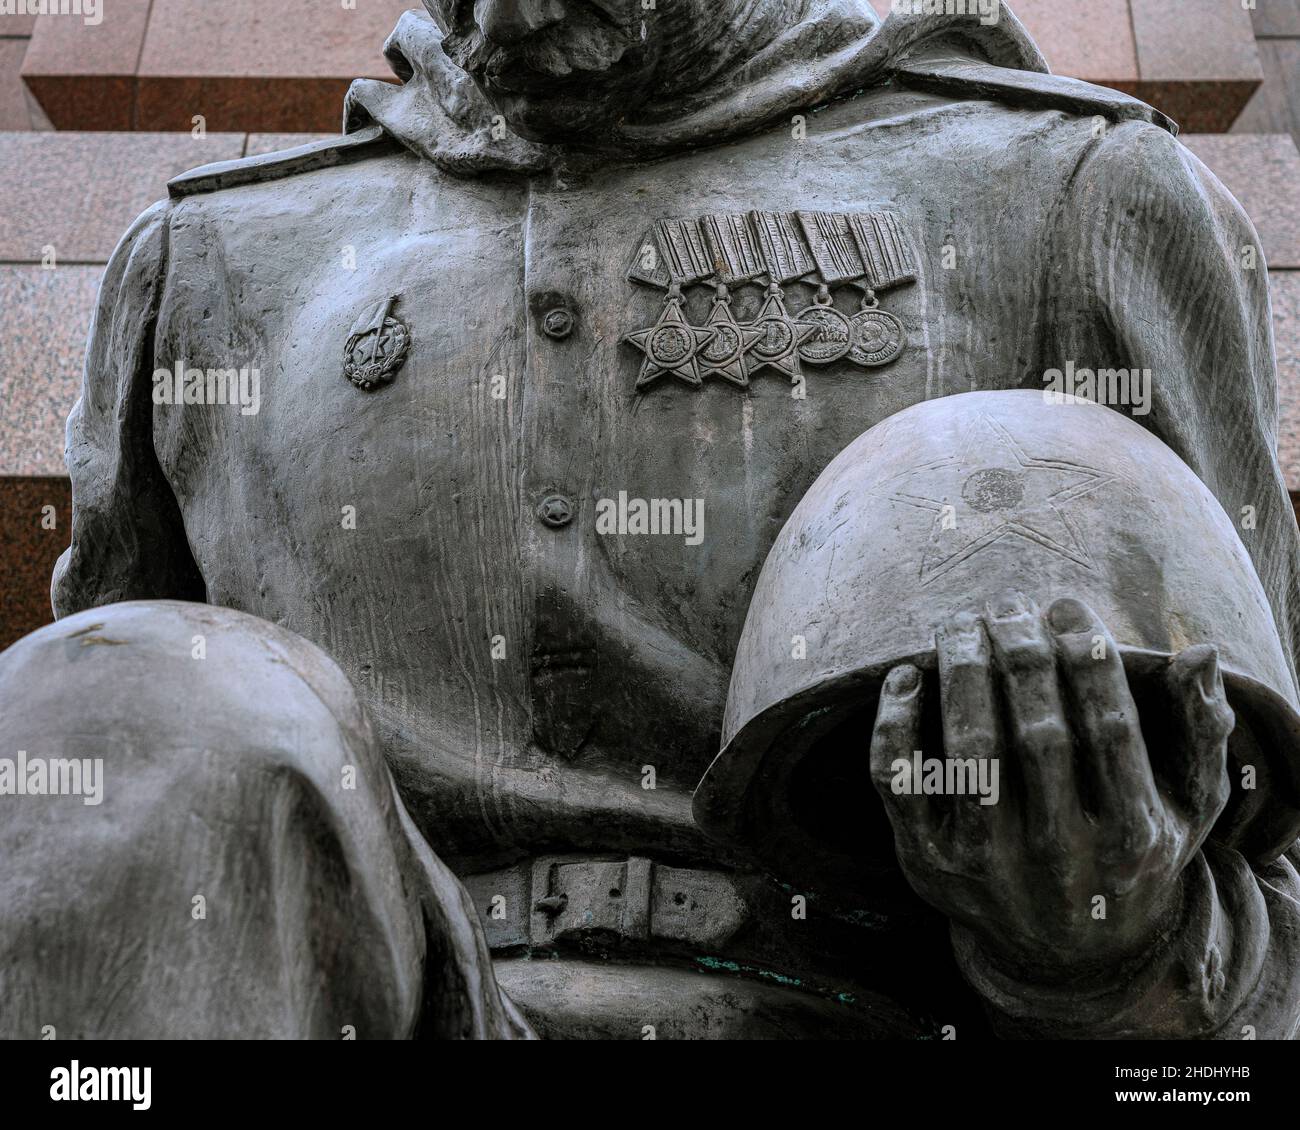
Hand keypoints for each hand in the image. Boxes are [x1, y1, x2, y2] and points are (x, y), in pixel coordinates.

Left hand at [868, 592, 1234, 976]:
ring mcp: (988, 863)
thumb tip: (1199, 655)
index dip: (1088, 656)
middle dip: (1022, 653)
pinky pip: (900, 781)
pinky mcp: (928, 862)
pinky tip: (905, 677)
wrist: (1068, 951)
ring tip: (961, 624)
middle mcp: (1059, 856)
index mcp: (1132, 836)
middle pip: (1038, 733)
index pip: (1110, 727)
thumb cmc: (1131, 850)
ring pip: (970, 751)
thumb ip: (1200, 730)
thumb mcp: (1186, 805)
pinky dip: (895, 724)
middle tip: (1009, 605)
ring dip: (962, 673)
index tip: (1067, 607)